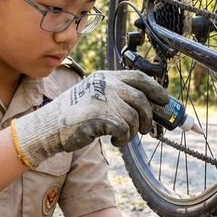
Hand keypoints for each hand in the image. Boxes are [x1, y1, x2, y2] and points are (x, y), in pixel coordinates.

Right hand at [13, 70, 169, 167]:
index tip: (165, 100)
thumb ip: (116, 96)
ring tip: (122, 136)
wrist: (51, 126)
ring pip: (134, 117)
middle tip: (146, 129)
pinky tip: (114, 140)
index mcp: (106, 77)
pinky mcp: (101, 116)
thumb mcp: (95, 96)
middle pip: (141, 99)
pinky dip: (123, 138)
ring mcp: (104, 99)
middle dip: (148, 117)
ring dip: (132, 132)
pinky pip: (125, 130)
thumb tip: (149, 109)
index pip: (139, 78)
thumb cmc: (74, 116)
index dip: (156, 89)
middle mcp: (106, 84)